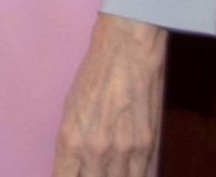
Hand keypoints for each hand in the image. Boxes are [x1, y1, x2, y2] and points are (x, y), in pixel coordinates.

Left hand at [53, 14, 165, 176]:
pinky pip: (139, 175)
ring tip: (107, 168)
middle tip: (89, 170)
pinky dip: (132, 175)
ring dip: (110, 176)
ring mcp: (123, 150)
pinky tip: (126, 170)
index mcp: (70, 139)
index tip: (71, 175)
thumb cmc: (94, 75)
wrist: (126, 51)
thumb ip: (73, 143)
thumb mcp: (71, 109)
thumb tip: (75, 166)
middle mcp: (95, 150)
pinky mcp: (146, 146)